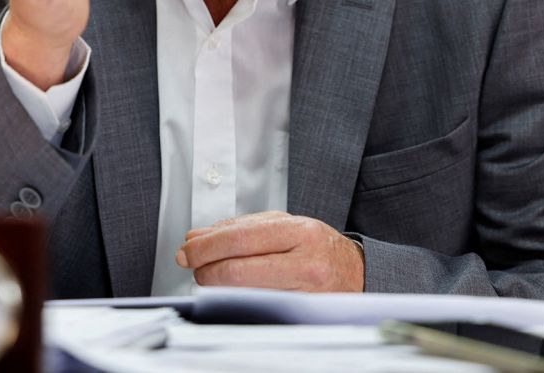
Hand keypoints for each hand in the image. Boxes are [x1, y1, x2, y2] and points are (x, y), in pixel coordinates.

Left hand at [175, 211, 364, 291]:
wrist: (356, 273)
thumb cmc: (317, 247)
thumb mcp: (284, 225)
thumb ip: (240, 228)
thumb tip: (197, 238)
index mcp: (300, 232)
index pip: (240, 239)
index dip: (206, 246)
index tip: (188, 250)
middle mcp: (306, 263)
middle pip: (238, 270)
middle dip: (206, 269)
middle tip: (195, 267)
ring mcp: (306, 295)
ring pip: (243, 294)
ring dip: (217, 287)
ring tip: (212, 277)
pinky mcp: (301, 317)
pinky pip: (257, 309)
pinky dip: (237, 300)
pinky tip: (232, 293)